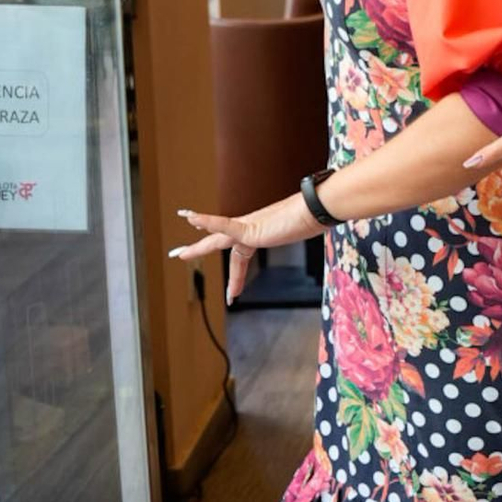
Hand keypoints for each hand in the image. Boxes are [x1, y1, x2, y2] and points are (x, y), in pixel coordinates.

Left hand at [168, 194, 318, 304]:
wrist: (318, 207)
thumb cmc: (315, 217)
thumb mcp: (303, 231)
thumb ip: (304, 228)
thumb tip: (321, 224)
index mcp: (261, 232)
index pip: (241, 257)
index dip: (236, 278)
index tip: (233, 294)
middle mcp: (251, 228)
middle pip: (220, 242)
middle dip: (199, 249)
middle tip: (180, 254)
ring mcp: (250, 227)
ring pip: (216, 238)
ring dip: (197, 246)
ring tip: (179, 253)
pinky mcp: (251, 228)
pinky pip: (226, 226)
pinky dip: (209, 222)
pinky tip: (193, 218)